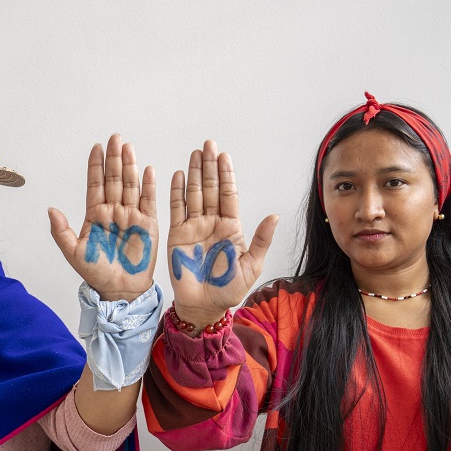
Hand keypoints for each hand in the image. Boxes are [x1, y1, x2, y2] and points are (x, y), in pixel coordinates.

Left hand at [49, 134, 156, 301]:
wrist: (120, 290)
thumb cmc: (97, 273)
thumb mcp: (74, 253)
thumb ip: (61, 232)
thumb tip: (51, 209)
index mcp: (95, 215)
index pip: (95, 184)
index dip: (96, 166)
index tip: (96, 147)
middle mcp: (113, 211)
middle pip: (113, 179)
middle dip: (114, 159)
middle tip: (115, 138)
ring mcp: (131, 216)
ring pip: (130, 185)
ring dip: (129, 166)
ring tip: (128, 148)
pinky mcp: (148, 224)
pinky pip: (149, 201)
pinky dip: (149, 186)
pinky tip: (147, 170)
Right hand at [167, 140, 277, 328]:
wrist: (204, 306)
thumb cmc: (229, 289)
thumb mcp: (251, 265)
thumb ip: (261, 240)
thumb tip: (274, 216)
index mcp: (231, 227)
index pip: (229, 195)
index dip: (226, 175)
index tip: (224, 156)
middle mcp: (212, 223)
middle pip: (211, 189)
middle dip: (209, 167)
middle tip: (208, 144)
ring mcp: (194, 227)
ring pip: (194, 194)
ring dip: (194, 174)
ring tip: (194, 154)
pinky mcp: (177, 236)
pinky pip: (176, 210)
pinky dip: (176, 193)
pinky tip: (176, 175)